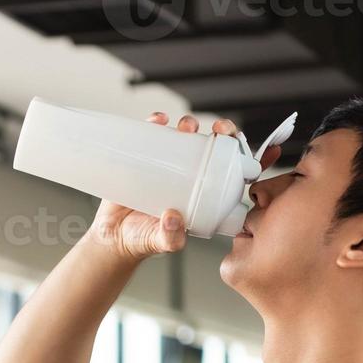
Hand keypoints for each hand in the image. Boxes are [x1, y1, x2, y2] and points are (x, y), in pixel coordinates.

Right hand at [88, 112, 281, 260]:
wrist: (111, 236)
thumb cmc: (142, 240)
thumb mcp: (162, 242)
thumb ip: (170, 237)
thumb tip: (173, 217)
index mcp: (203, 196)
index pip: (230, 171)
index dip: (243, 155)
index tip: (250, 147)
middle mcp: (189, 177)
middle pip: (213, 147)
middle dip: (222, 131)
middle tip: (218, 131)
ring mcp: (167, 166)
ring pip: (185, 136)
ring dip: (190, 124)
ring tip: (186, 127)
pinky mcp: (145, 158)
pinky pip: (153, 135)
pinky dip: (157, 122)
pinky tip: (158, 120)